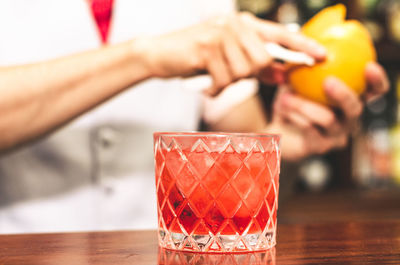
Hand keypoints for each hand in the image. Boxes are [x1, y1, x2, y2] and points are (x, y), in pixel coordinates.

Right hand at [137, 12, 324, 95]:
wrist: (161, 54)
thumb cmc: (197, 59)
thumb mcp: (230, 61)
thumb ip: (257, 67)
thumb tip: (282, 75)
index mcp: (244, 25)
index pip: (280, 35)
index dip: (302, 46)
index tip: (323, 56)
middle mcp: (235, 24)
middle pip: (263, 60)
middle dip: (250, 75)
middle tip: (229, 73)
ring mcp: (221, 33)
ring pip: (244, 71)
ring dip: (229, 81)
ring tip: (213, 74)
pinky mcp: (207, 47)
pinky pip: (224, 80)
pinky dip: (215, 88)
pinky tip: (205, 82)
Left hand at [270, 62, 388, 160]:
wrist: (275, 130)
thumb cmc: (290, 101)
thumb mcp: (296, 80)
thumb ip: (305, 64)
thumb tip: (305, 38)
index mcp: (349, 100)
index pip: (372, 92)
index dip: (376, 81)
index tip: (369, 66)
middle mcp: (348, 119)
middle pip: (355, 108)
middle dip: (343, 94)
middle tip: (327, 81)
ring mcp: (335, 136)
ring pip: (328, 119)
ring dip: (305, 105)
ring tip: (286, 95)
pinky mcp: (319, 147)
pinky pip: (310, 130)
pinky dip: (295, 116)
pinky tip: (282, 108)